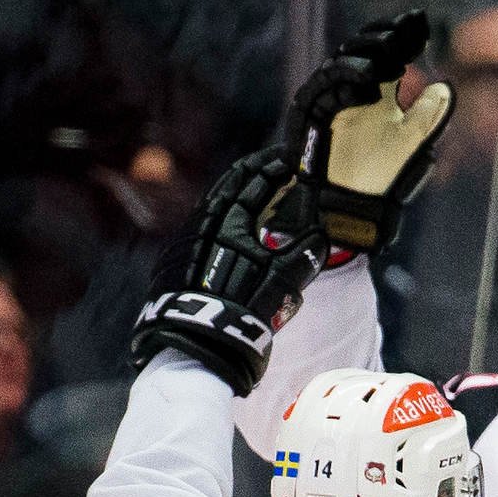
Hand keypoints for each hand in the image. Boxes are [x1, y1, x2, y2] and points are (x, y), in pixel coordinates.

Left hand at [130, 146, 326, 392]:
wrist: (197, 338)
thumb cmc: (244, 307)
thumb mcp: (285, 280)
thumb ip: (306, 253)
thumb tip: (323, 236)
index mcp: (232, 219)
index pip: (257, 182)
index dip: (276, 167)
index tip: (290, 158)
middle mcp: (205, 221)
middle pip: (230, 185)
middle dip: (252, 171)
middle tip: (270, 162)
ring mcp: (187, 238)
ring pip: (212, 202)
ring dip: (233, 191)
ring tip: (249, 187)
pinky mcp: (175, 257)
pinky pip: (201, 223)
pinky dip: (218, 215)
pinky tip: (225, 223)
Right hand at [285, 10, 452, 252]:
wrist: (351, 205)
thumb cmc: (381, 175)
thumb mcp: (412, 142)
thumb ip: (428, 116)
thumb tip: (445, 86)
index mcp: (379, 91)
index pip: (389, 53)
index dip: (403, 37)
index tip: (421, 25)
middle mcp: (354, 90)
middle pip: (364, 50)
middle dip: (384, 38)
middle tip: (405, 30)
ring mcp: (332, 98)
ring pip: (343, 62)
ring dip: (367, 54)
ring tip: (392, 53)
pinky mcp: (313, 111)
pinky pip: (327, 87)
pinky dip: (348, 80)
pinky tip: (372, 81)